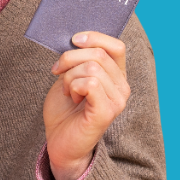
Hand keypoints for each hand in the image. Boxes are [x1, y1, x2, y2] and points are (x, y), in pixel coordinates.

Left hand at [43, 32, 130, 179]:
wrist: (59, 142)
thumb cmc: (64, 111)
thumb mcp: (69, 77)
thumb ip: (77, 60)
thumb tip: (75, 39)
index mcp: (116, 77)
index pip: (116, 46)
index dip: (94, 37)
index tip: (73, 40)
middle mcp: (122, 88)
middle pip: (99, 54)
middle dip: (70, 58)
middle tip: (58, 72)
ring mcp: (117, 100)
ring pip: (93, 68)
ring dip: (70, 76)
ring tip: (67, 91)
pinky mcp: (107, 112)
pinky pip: (90, 83)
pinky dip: (74, 86)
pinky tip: (72, 98)